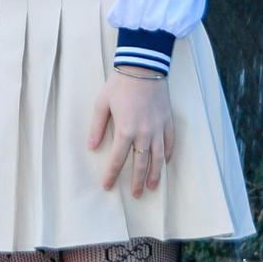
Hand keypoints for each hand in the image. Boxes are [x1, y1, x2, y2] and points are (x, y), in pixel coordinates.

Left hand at [86, 70, 174, 195]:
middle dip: (136, 181)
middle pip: (140, 164)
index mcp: (125, 130)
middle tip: (135, 194)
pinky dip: (168, 154)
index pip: (117, 159)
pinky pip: (170, 142)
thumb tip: (92, 146)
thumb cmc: (119, 84)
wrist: (143, 66)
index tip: (107, 186)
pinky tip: (165, 163)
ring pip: (158, 158)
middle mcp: (144, 134)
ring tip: (151, 186)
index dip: (111, 174)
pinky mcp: (168, 121)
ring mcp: (158, 128)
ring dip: (154, 174)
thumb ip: (97, 127)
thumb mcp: (102, 103)